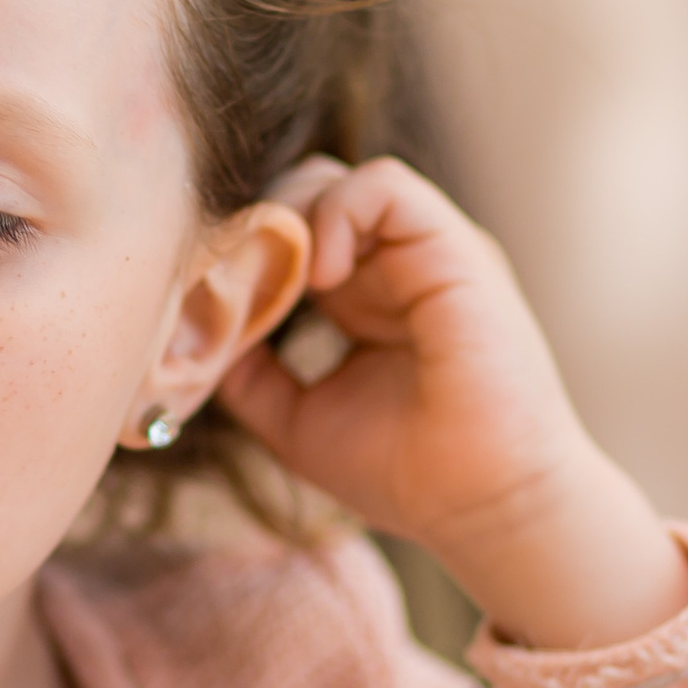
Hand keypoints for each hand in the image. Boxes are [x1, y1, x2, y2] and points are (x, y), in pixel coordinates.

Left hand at [217, 157, 687, 650]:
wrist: (487, 508)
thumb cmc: (409, 475)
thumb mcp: (299, 421)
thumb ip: (252, 377)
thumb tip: (200, 338)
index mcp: (365, 297)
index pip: (291, 230)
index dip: (245, 252)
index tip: (212, 298)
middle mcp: (397, 265)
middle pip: (304, 192)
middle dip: (257, 228)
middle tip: (234, 284)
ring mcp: (428, 253)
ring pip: (336, 179)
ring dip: (288, 218)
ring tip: (280, 283)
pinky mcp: (456, 250)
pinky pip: (383, 186)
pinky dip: (336, 213)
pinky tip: (322, 276)